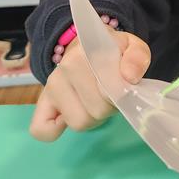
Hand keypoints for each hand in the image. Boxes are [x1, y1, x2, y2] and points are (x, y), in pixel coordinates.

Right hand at [30, 28, 150, 141]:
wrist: (90, 48)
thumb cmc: (113, 53)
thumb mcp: (132, 47)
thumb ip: (137, 57)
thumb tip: (129, 76)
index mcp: (88, 52)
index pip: (110, 92)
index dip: (121, 96)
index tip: (123, 86)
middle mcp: (65, 67)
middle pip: (96, 111)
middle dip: (109, 107)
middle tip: (110, 95)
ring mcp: (51, 86)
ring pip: (78, 122)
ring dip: (92, 117)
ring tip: (95, 101)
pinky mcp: (42, 101)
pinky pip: (41, 129)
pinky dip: (55, 130)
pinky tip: (68, 117)